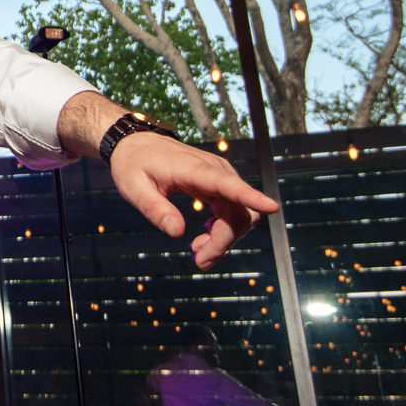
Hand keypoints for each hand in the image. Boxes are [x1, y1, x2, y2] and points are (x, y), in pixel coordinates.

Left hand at [107, 132, 279, 269]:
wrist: (136, 144)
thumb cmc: (134, 164)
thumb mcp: (134, 188)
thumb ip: (155, 209)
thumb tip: (177, 233)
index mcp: (194, 169)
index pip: (227, 184)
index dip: (250, 197)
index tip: (272, 207)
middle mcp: (215, 171)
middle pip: (237, 212)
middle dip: (223, 242)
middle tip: (199, 261)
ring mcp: (220, 177)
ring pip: (239, 215)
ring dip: (224, 238)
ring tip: (197, 251)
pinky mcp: (219, 184)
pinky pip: (233, 211)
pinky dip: (223, 230)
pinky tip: (203, 238)